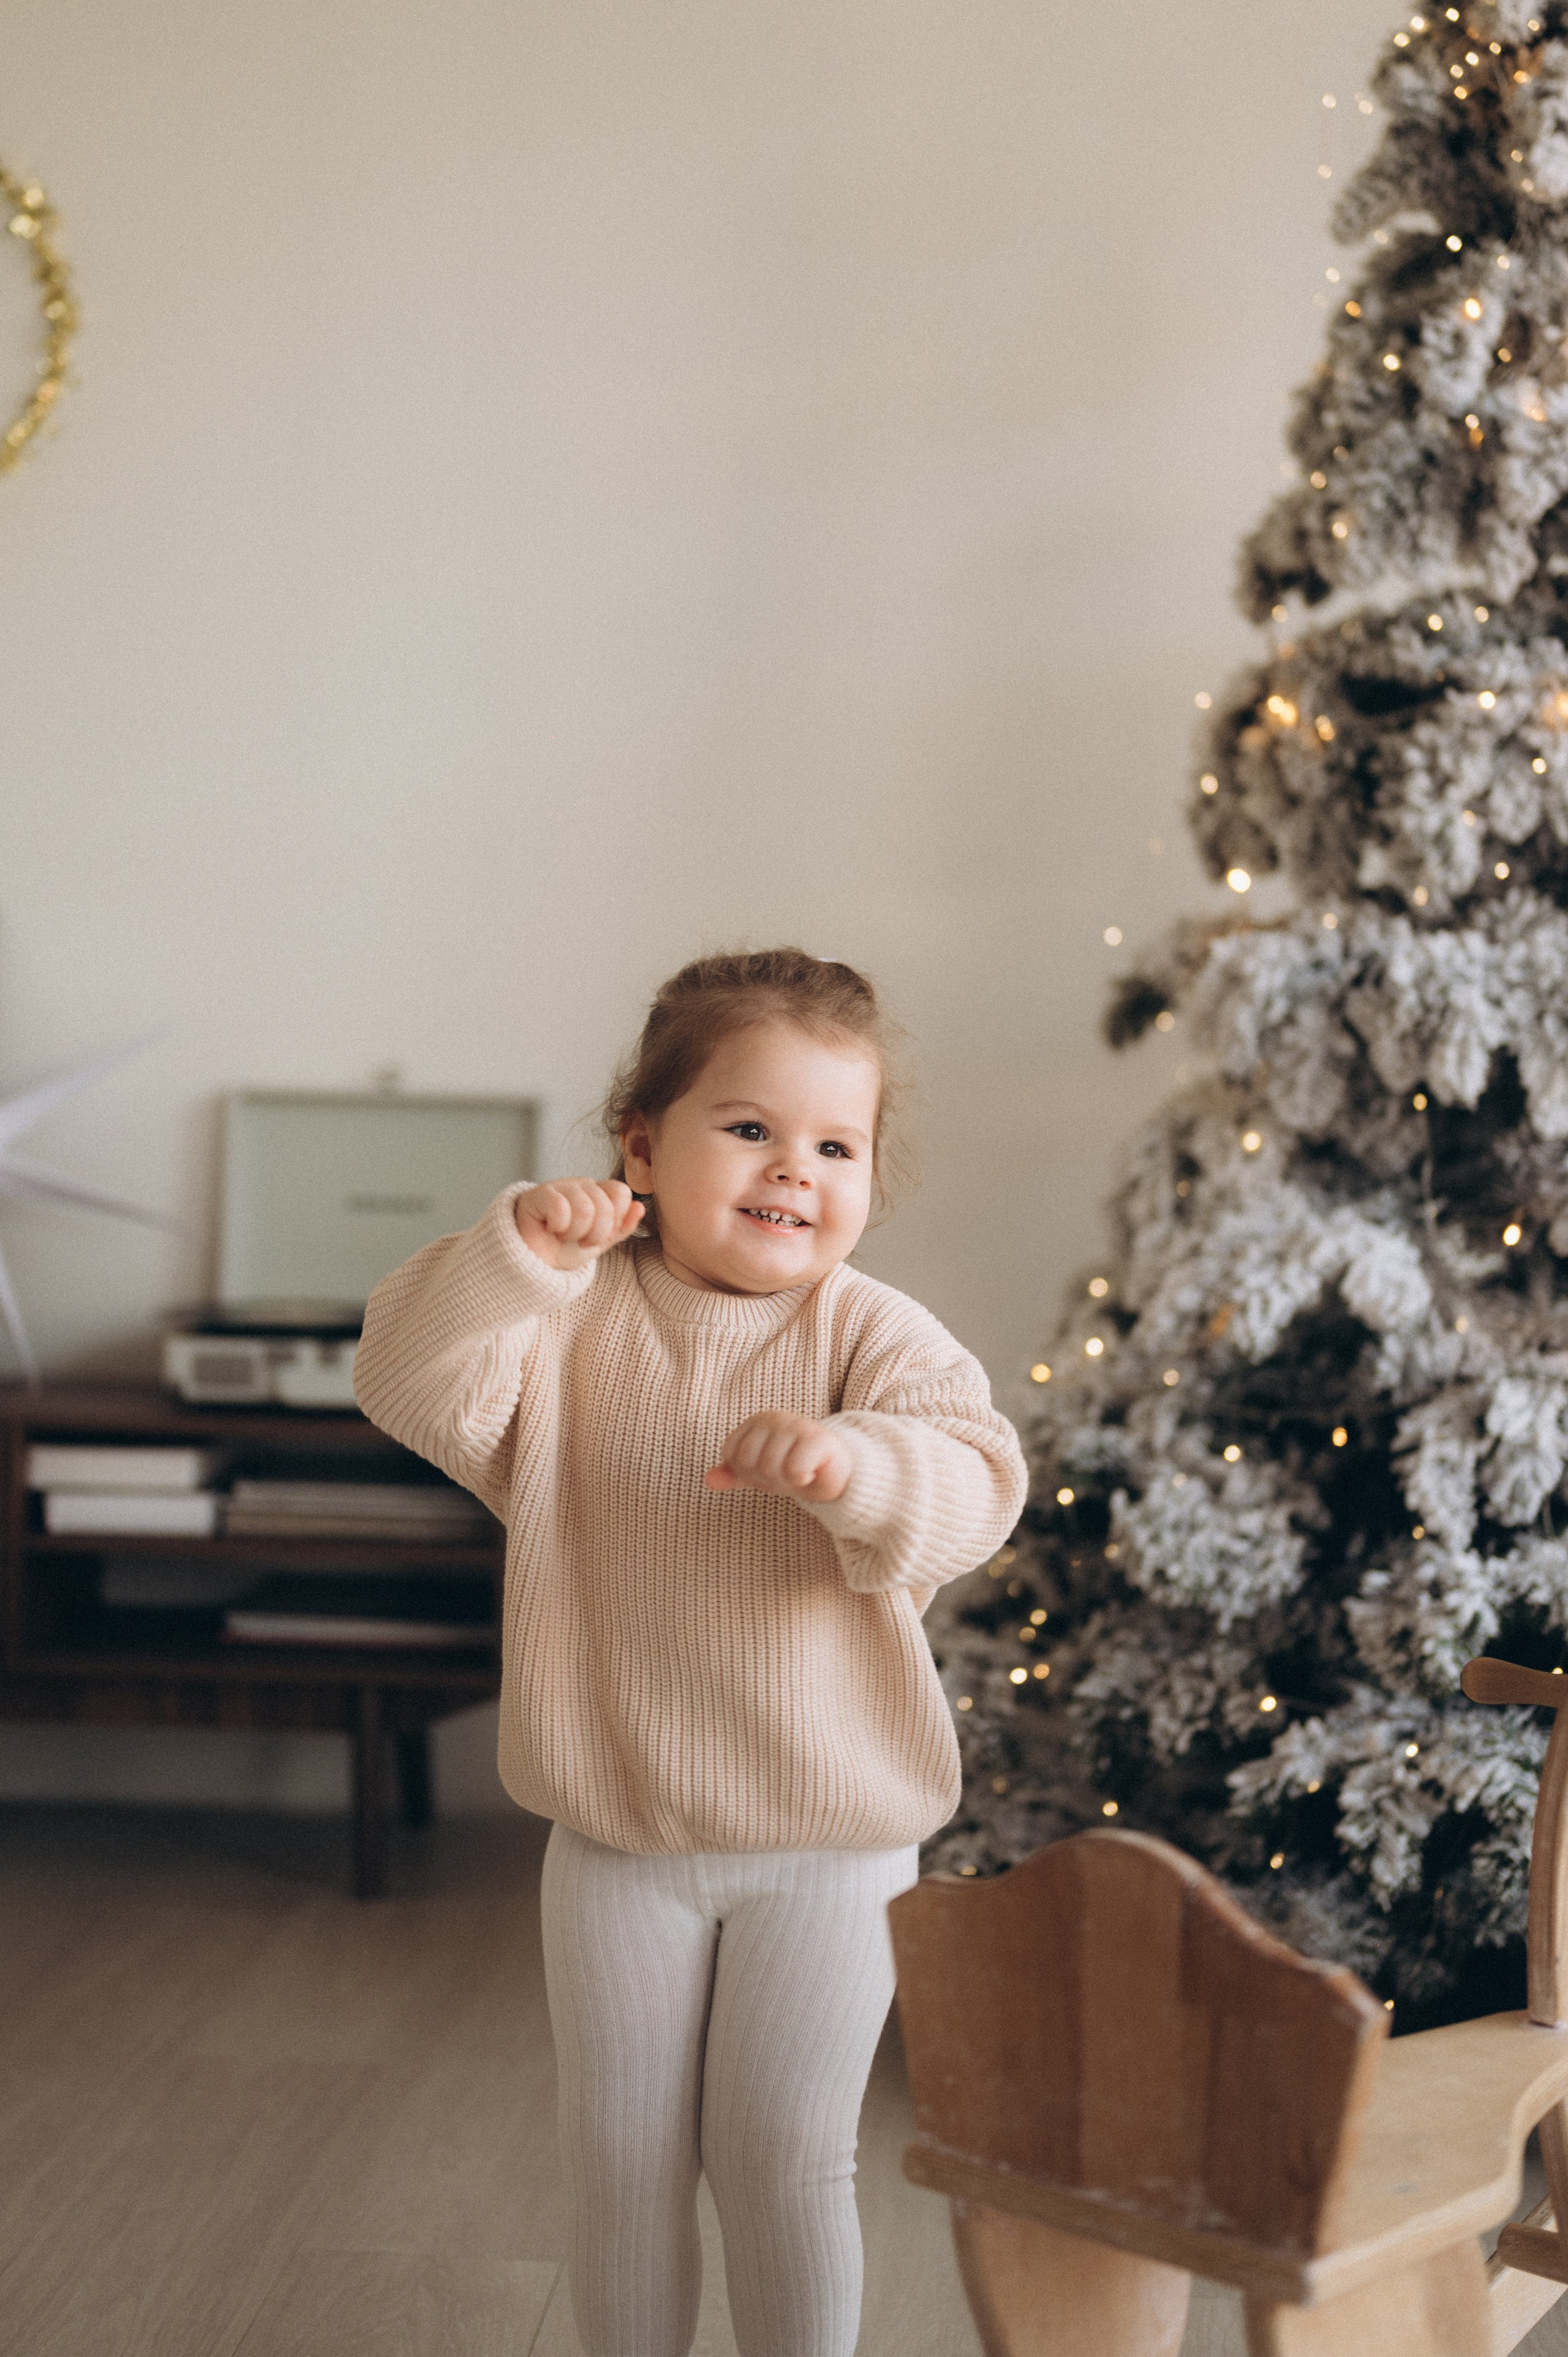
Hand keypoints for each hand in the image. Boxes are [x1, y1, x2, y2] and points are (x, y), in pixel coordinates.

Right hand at [514, 1178, 643, 1269]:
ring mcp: (560, 1186)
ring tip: (565, 1236)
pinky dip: (559, 1226)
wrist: (535, 1261)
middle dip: (596, 1234)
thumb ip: (622, 1227)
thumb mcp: (601, 1241)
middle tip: (582, 1241)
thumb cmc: (566, 1248)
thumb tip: (640, 1208)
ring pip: (585, 1207)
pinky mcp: (538, 1194)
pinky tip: (551, 1229)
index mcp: (599, 1192)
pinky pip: (560, 1206)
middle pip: (605, 1205)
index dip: (617, 1219)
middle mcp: (581, 1185)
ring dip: (576, 1232)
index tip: (603, 1236)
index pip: (621, 1192)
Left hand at [705, 1412, 851, 1503]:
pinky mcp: (819, 1439)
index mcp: (757, 1422)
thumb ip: (733, 1474)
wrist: (836, 1473)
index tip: (767, 1468)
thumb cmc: (794, 1467)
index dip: (747, 1471)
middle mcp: (775, 1418)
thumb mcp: (758, 1472)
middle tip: (784, 1472)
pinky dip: (801, 1479)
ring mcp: (798, 1425)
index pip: (732, 1454)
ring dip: (784, 1480)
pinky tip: (811, 1472)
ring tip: (799, 1472)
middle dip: (765, 1477)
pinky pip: (794, 1470)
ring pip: (769, 1467)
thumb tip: (708, 1480)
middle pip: (747, 1460)